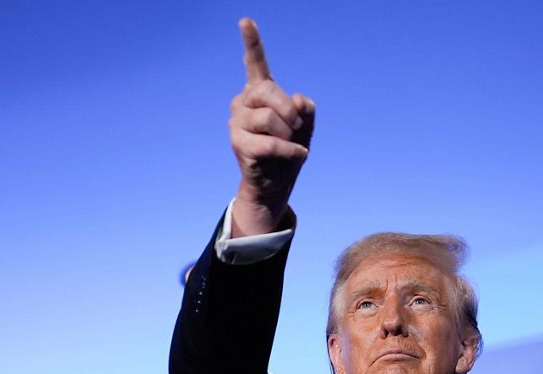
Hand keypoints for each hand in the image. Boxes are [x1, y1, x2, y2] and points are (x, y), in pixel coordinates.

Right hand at [228, 18, 315, 236]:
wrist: (277, 183)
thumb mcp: (305, 125)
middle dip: (289, 111)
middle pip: (268, 92)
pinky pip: (270, 142)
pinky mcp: (238, 144)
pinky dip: (290, 150)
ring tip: (291, 144)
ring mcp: (237, 122)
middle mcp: (243, 102)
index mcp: (259, 92)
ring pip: (269, 118)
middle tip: (296, 127)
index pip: (255, 63)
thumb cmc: (290, 148)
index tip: (245, 21)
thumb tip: (296, 100)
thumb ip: (305, 108)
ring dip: (289, 134)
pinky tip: (298, 154)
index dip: (251, 42)